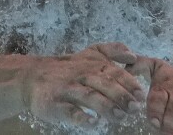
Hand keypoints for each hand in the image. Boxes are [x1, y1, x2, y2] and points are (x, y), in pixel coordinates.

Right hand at [24, 42, 146, 127]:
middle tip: (133, 109)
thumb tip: (133, 55)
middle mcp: (82, 75)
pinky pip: (69, 110)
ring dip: (105, 106)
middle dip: (120, 96)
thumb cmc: (68, 68)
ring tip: (118, 117)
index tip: (140, 95)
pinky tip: (92, 122)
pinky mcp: (55, 104)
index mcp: (93, 64)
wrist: (32, 76)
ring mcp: (68, 89)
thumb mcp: (90, 54)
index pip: (114, 72)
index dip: (129, 83)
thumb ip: (112, 51)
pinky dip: (81, 117)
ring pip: (88, 96)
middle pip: (103, 83)